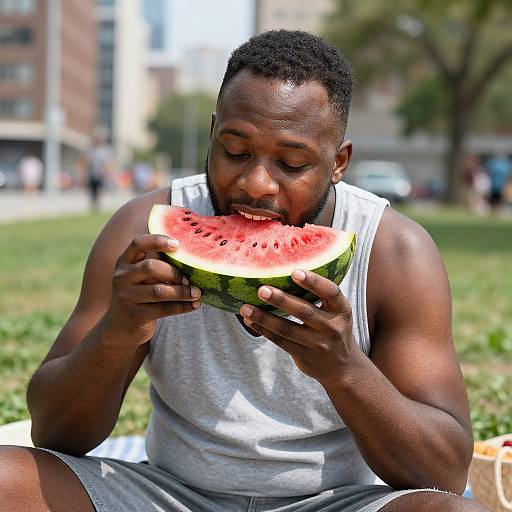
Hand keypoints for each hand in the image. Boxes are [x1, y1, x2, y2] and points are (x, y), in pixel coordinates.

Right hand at [104, 234, 200, 346]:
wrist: (120, 327)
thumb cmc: (140, 294)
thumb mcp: (142, 276)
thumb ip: (158, 264)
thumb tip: (191, 255)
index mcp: (125, 261)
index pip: (138, 243)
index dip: (158, 241)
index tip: (177, 244)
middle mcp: (122, 277)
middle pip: (150, 267)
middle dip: (175, 273)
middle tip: (190, 279)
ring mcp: (126, 297)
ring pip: (158, 291)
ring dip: (182, 292)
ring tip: (197, 293)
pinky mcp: (135, 315)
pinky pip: (163, 309)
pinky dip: (182, 306)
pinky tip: (194, 305)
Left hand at [239, 270, 357, 386]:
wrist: (342, 366)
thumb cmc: (332, 327)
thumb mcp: (336, 312)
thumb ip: (320, 295)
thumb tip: (284, 269)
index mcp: (342, 310)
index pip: (331, 293)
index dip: (314, 282)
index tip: (294, 272)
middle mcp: (332, 327)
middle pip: (304, 311)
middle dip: (281, 300)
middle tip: (261, 290)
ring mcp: (318, 344)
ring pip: (287, 329)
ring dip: (264, 318)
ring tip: (245, 308)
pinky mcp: (304, 356)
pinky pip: (280, 341)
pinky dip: (263, 330)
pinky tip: (250, 321)